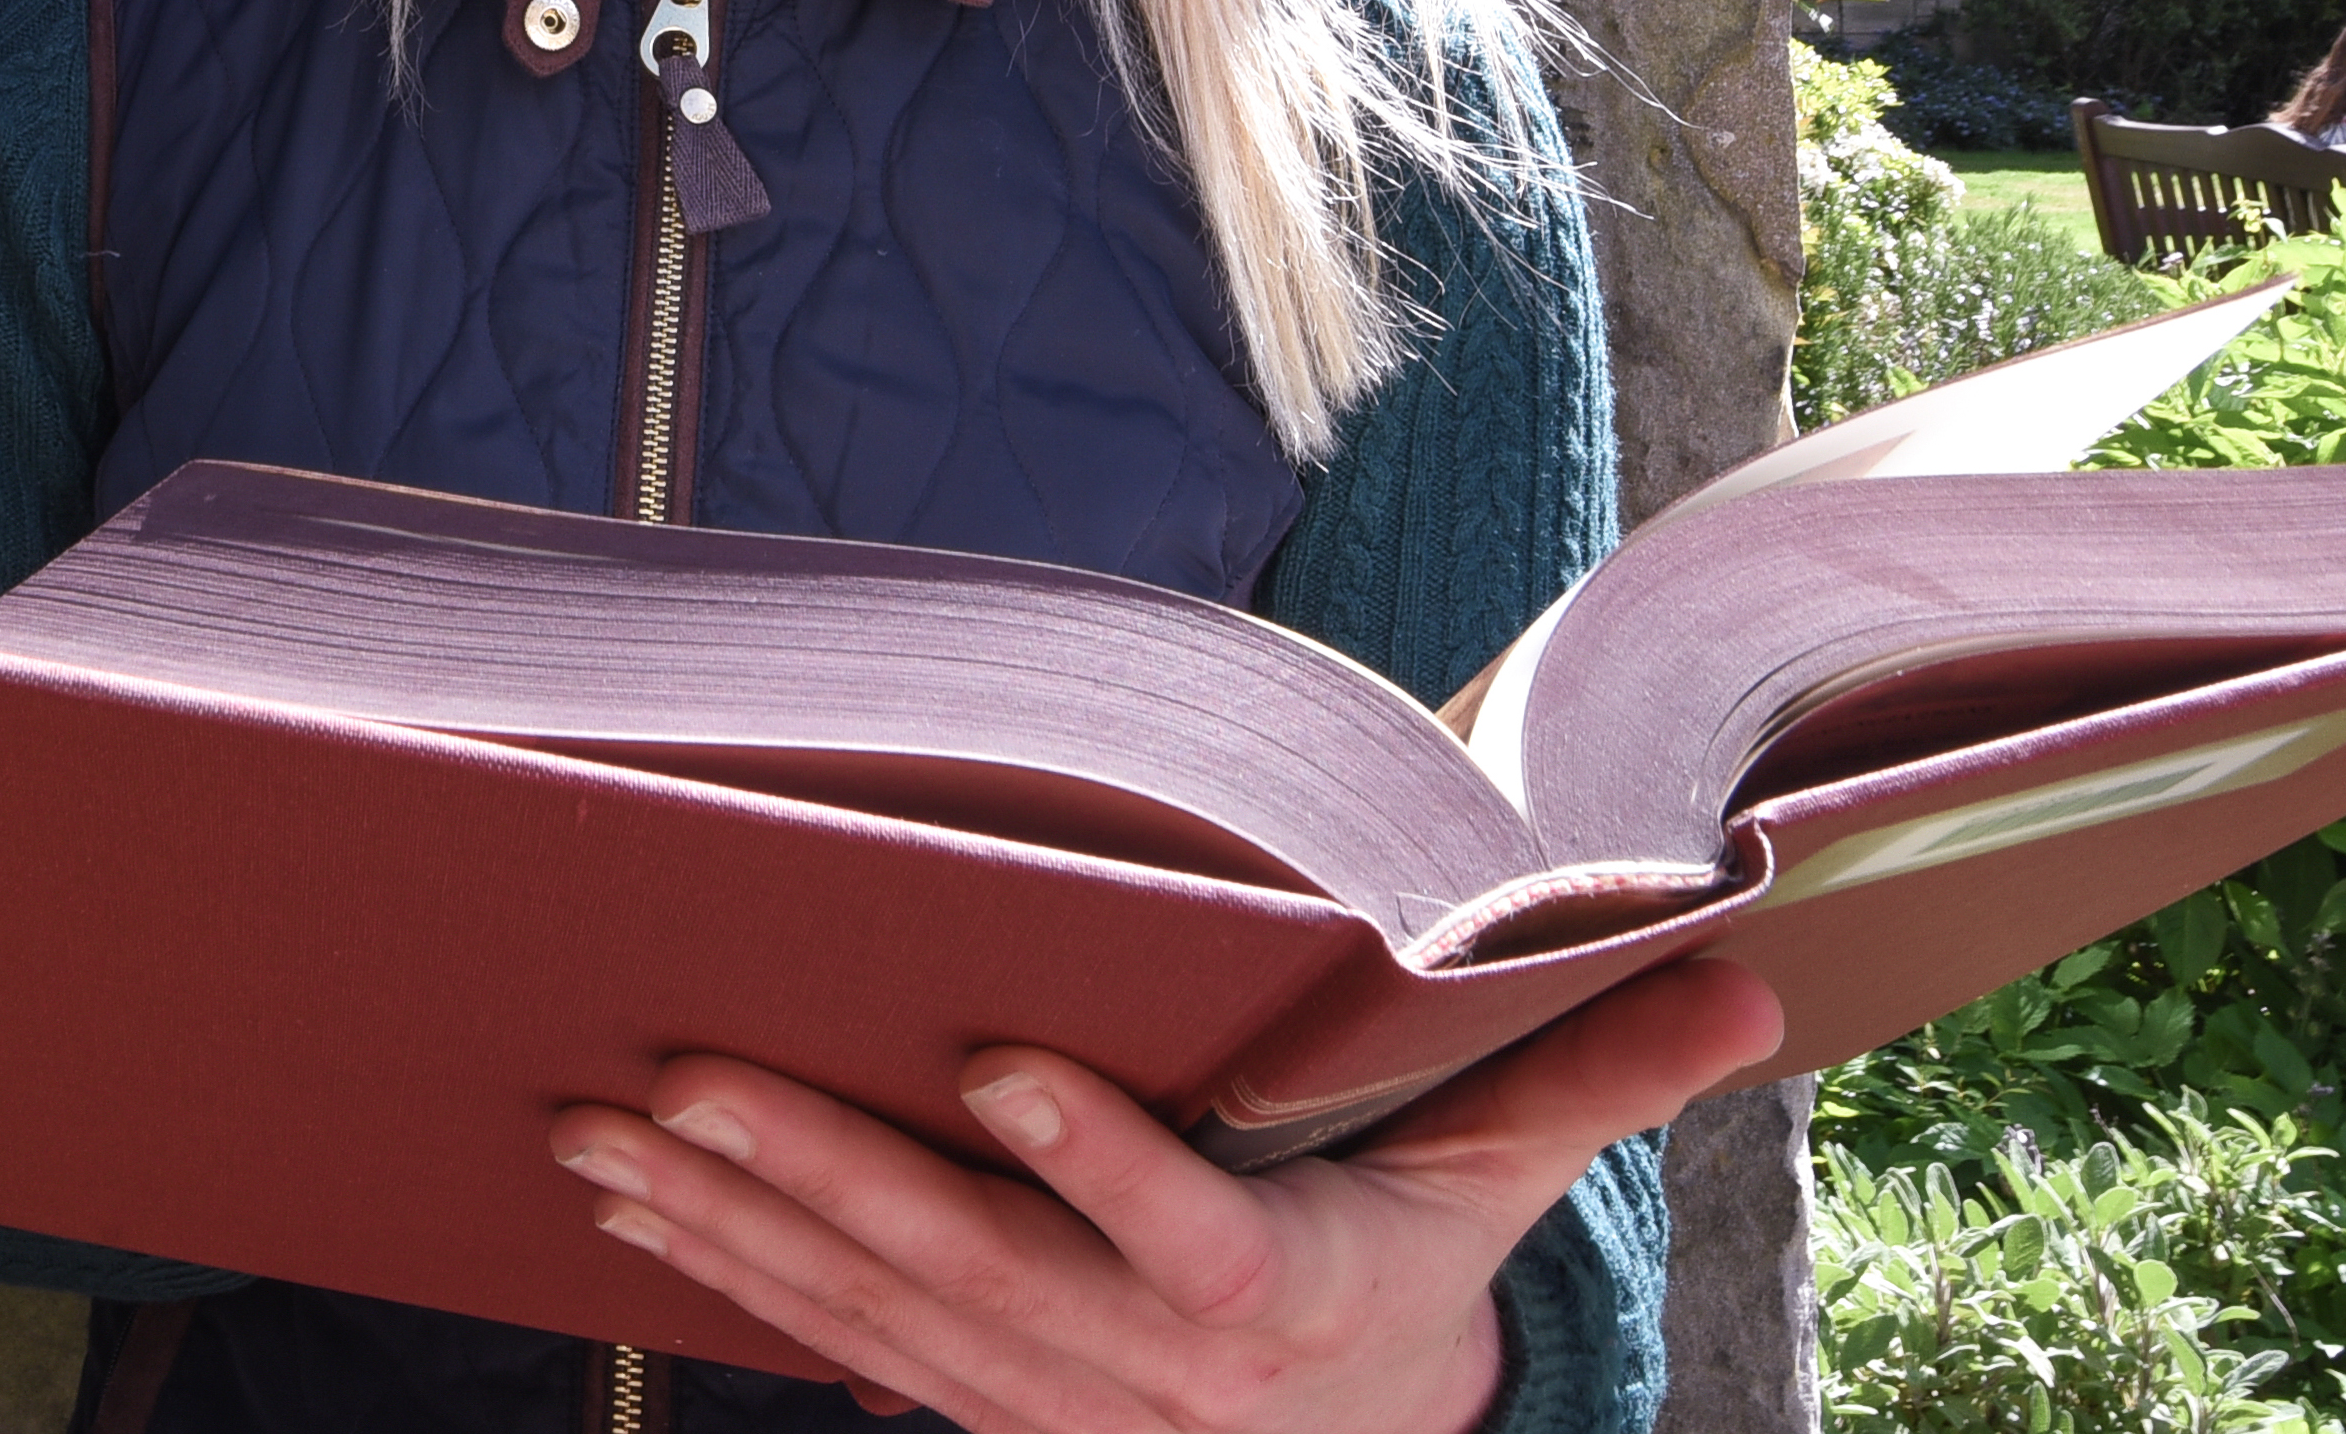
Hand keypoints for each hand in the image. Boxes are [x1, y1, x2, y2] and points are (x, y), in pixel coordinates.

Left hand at [545, 957, 1777, 1432]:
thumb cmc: (1409, 1267)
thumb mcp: (1501, 1180)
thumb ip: (1593, 1071)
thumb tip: (1740, 955)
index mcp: (1279, 1303)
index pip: (1184, 1240)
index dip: (1099, 1163)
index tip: (1007, 1068)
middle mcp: (1142, 1374)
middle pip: (971, 1274)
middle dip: (822, 1171)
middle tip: (690, 1067)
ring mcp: (1035, 1401)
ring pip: (866, 1311)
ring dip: (727, 1218)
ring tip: (604, 1120)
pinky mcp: (964, 1400)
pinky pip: (826, 1335)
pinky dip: (720, 1266)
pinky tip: (619, 1193)